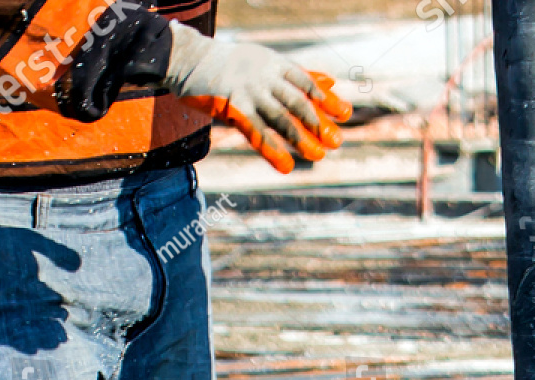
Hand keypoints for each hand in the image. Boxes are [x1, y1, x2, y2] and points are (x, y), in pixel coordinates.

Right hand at [165, 24, 351, 173]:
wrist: (188, 60)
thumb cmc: (229, 65)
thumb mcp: (266, 63)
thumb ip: (298, 74)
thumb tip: (331, 81)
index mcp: (275, 64)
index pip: (307, 82)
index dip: (327, 99)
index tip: (346, 114)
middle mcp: (265, 75)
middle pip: (298, 101)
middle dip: (319, 122)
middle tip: (337, 141)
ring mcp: (249, 91)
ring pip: (280, 118)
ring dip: (300, 139)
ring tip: (318, 156)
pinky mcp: (232, 107)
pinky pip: (257, 132)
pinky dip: (273, 150)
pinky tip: (286, 165)